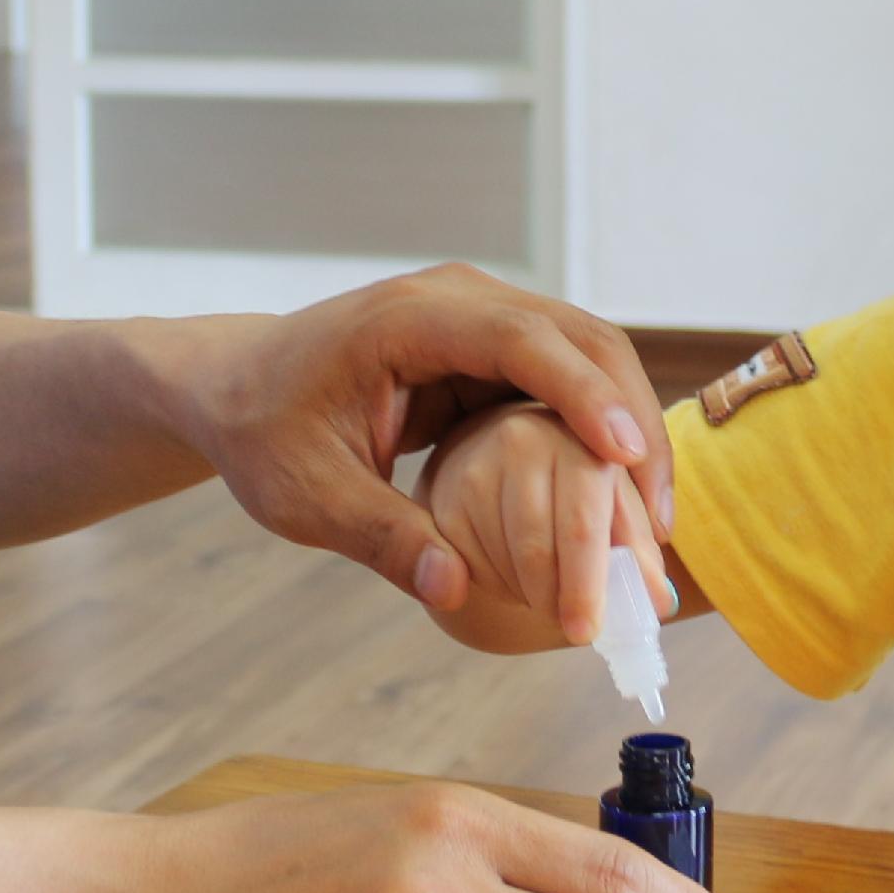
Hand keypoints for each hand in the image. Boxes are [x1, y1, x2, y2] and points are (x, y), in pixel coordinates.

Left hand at [169, 267, 669, 608]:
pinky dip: (600, 435)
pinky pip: (567, 382)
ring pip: (587, 358)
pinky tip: (620, 502)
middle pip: (577, 339)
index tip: (628, 454)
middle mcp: (459, 302)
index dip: (581, 394)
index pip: (519, 339)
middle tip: (656, 517)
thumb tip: (458, 590)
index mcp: (408, 319)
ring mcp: (483, 319)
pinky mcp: (494, 351)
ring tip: (651, 521)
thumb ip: (384, 539)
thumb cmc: (263, 432)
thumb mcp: (307, 497)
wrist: (236, 386)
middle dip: (628, 420)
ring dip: (626, 429)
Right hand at [420, 403, 673, 649]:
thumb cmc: (575, 485)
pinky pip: (469, 572)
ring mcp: (473, 470)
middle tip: (576, 624)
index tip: (587, 632)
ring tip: (548, 580)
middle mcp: (520, 441)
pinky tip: (513, 568)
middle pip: (537, 554)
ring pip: (503, 568)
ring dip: (531, 595)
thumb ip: (640, 551)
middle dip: (558, 601)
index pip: (582, 525)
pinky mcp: (440, 502)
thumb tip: (661, 603)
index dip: (585, 585)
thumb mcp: (618, 505)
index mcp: (580, 438)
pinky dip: (499, 588)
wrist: (503, 456)